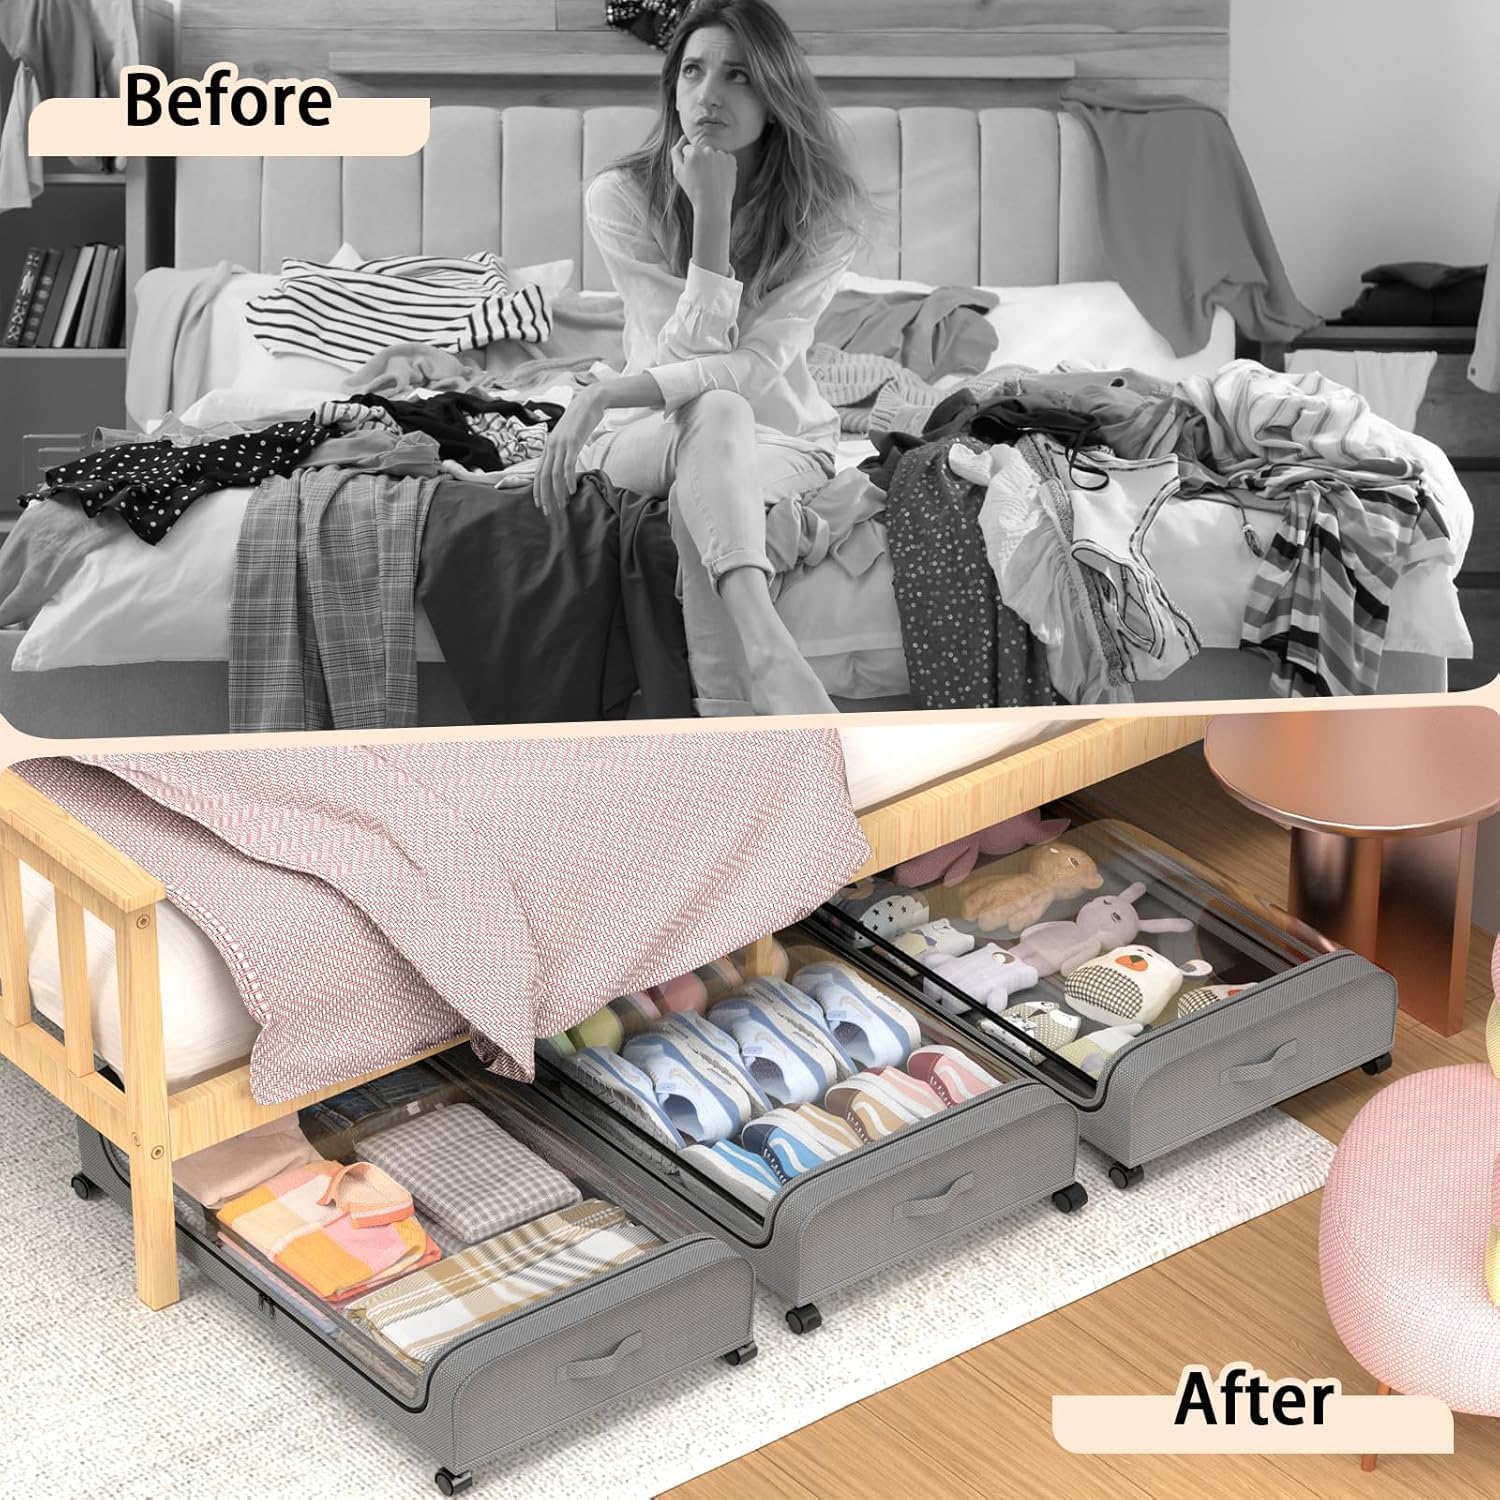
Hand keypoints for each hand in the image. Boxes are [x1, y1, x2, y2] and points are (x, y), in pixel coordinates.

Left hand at [535, 384, 608, 517]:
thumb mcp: (568, 437)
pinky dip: (568, 479)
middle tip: (548, 511)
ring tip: (562, 505)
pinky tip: (571, 490)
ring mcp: (561, 445)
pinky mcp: (573, 443)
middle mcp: (551, 446)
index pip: (538, 472)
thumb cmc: (580, 421)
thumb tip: (565, 465)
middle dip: (544, 495)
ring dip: (557, 491)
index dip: (537, 489)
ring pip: (555, 473)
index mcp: (548, 446)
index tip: (539, 504)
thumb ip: (564, 450)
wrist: (589, 402)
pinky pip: (568, 465)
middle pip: (544, 476)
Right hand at [671, 136, 736, 215]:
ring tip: (711, 179)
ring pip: (713, 154)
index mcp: (693, 151)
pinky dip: (722, 166)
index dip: (689, 163)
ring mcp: (721, 154)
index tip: (692, 175)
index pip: (688, 150)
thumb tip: (683, 137)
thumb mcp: (677, 171)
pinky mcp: (731, 160)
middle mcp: (708, 149)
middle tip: (702, 178)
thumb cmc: (693, 190)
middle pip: (701, 150)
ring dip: (712, 163)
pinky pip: (724, 158)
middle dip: (701, 161)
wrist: (712, 205)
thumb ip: (676, 151)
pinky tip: (719, 177)